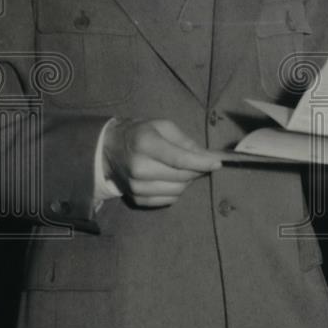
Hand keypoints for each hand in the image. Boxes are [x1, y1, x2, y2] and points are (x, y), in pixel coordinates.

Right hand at [103, 118, 221, 207]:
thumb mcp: (163, 127)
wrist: (110, 148)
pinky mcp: (136, 199)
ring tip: (183, 169)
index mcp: (146, 144)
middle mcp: (139, 168)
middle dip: (197, 170)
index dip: (202, 163)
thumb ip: (186, 141)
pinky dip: (176, 191)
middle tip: (200, 162)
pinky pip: (168, 200)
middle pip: (181, 176)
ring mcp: (136, 186)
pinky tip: (171, 180)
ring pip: (177, 191)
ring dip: (187, 181)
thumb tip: (207, 156)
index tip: (217, 163)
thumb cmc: (141, 133)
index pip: (179, 159)